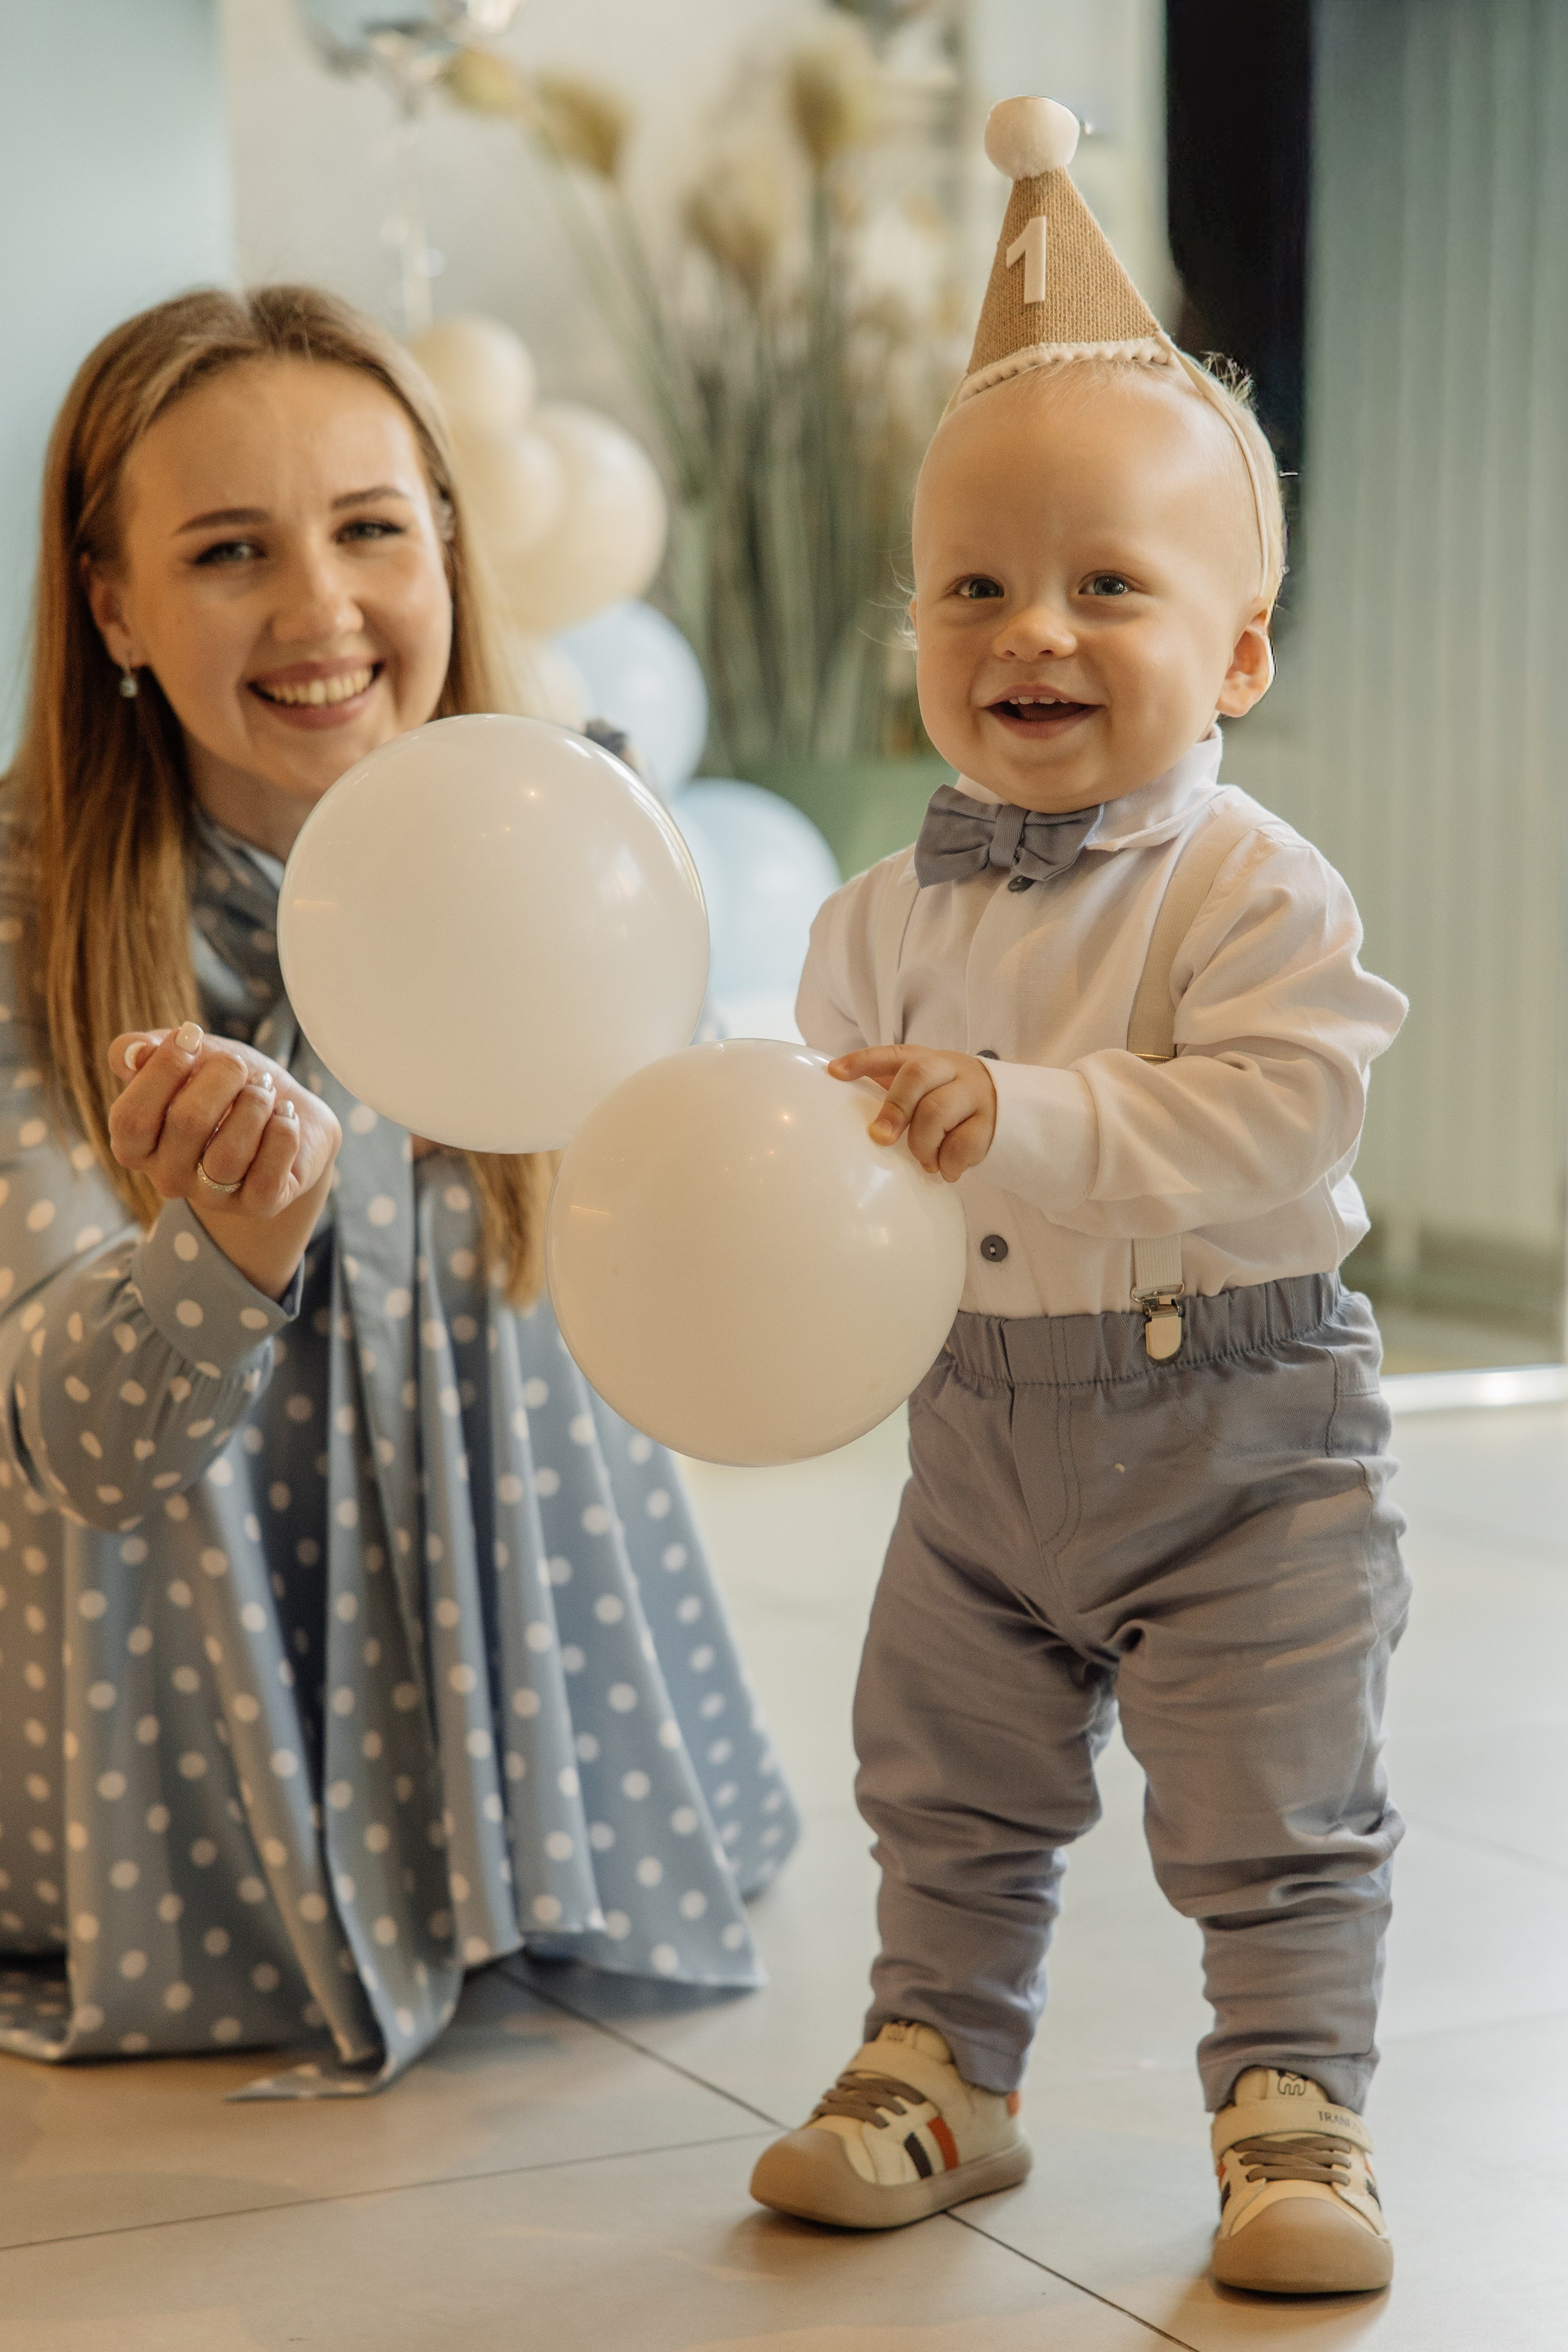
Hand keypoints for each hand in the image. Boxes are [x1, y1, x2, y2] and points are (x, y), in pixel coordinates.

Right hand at [109, 1023, 340, 1297]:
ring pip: (229, 1155)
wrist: (285, 1109)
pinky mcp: (258, 1205)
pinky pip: (267, 1177)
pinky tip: (285, 1113)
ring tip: (264, 1088)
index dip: (162, 1070)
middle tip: (237, 1064)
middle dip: (221, 1077)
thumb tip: (132, 1053)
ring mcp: (213, 1197)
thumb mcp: (184, 1056)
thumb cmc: (224, 1083)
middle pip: (188, 1124)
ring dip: (254, 1105)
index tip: (189, 1035)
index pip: (131, 1118)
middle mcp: (168, 1177)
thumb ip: (144, 1049)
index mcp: (136, 1145)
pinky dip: (282, 1134)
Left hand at [828, 1044, 996, 1182]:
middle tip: (881, 1137)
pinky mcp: (990, 1122)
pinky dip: (948, 1162)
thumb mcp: (927, 1088)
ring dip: (922, 1143)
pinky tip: (945, 1170)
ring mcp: (973, 1094)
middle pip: (918, 1076)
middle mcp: (951, 1069)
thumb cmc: (951, 1100)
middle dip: (894, 1108)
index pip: (891, 1054)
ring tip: (924, 1160)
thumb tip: (845, 1113)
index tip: (834, 1073)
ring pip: (938, 1111)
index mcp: (927, 1059)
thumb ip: (895, 1093)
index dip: (862, 1061)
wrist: (1009, 1108)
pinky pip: (963, 1143)